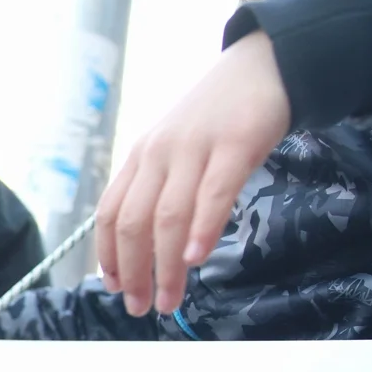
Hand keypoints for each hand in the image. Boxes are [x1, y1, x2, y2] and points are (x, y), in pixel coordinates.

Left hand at [95, 31, 289, 316]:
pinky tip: (197, 260)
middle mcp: (159, 153)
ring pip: (168, 217)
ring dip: (165, 266)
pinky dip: (201, 229)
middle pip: (133, 222)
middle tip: (140, 307)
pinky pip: (212, 193)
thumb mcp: (177, 148)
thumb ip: (163, 187)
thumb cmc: (219, 116)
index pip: (110, 213)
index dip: (108, 255)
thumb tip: (151, 242)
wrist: (263, 64)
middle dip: (133, 271)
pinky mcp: (234, 144)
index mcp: (142, 157)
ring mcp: (194, 148)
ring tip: (168, 300)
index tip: (113, 288)